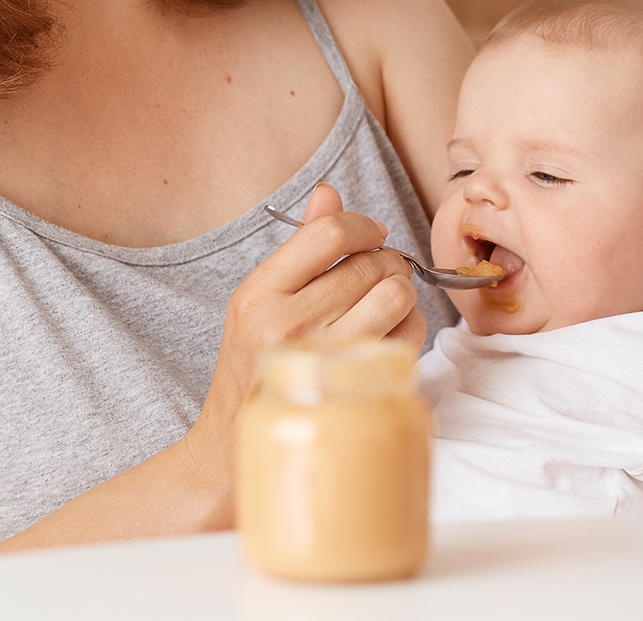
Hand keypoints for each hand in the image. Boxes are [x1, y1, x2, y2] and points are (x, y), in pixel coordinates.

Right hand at [182, 183, 425, 521]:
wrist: (231, 450)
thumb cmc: (252, 369)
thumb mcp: (259, 302)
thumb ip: (300, 246)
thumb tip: (329, 193)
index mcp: (259, 294)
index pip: (329, 233)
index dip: (363, 225)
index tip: (372, 234)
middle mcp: (286, 324)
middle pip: (370, 264)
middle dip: (387, 262)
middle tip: (380, 275)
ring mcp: (322, 359)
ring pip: (395, 296)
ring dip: (402, 293)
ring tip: (386, 303)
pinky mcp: (352, 387)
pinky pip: (407, 337)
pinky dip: (410, 328)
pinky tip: (390, 334)